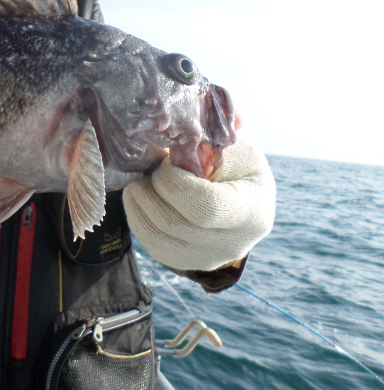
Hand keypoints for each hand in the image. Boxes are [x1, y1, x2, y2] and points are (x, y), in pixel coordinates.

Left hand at [123, 136, 275, 270]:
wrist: (240, 197)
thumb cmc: (236, 166)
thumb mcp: (232, 148)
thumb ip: (208, 140)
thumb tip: (180, 126)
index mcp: (252, 212)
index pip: (204, 207)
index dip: (173, 183)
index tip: (164, 163)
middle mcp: (233, 245)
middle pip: (172, 223)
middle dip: (148, 190)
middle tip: (144, 168)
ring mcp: (208, 259)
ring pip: (154, 235)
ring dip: (137, 202)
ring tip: (139, 180)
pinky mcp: (184, 263)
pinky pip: (149, 243)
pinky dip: (138, 216)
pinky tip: (143, 196)